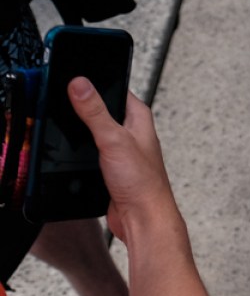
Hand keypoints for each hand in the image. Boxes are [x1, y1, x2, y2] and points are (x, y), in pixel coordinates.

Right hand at [67, 78, 176, 241]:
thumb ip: (95, 111)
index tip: (72, 78)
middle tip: (61, 105)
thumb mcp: (113, 139)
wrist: (142, 217)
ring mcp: (119, 149)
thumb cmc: (142, 182)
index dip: (95, 82)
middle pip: (100, 110)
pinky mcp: (109, 166)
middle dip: (81, 108)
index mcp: (138, 117)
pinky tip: (69, 153)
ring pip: (92, 132)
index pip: (115, 88)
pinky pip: (88, 151)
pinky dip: (78, 151)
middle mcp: (131, 131)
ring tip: (63, 129)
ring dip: (78, 132)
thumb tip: (80, 83)